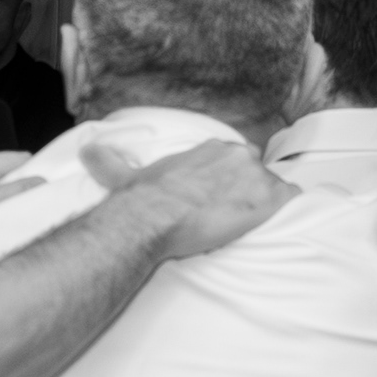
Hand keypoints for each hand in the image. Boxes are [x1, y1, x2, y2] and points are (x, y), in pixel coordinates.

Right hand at [83, 131, 290, 262]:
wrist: (155, 219)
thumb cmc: (145, 200)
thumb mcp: (125, 176)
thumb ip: (108, 162)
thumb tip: (85, 152)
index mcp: (211, 149)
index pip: (233, 158)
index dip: (230, 180)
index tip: (221, 196)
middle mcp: (237, 155)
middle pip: (257, 171)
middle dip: (250, 191)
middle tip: (234, 215)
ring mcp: (256, 176)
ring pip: (274, 188)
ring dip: (266, 205)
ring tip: (249, 227)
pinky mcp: (270, 199)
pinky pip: (292, 200)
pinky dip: (287, 212)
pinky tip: (273, 225)